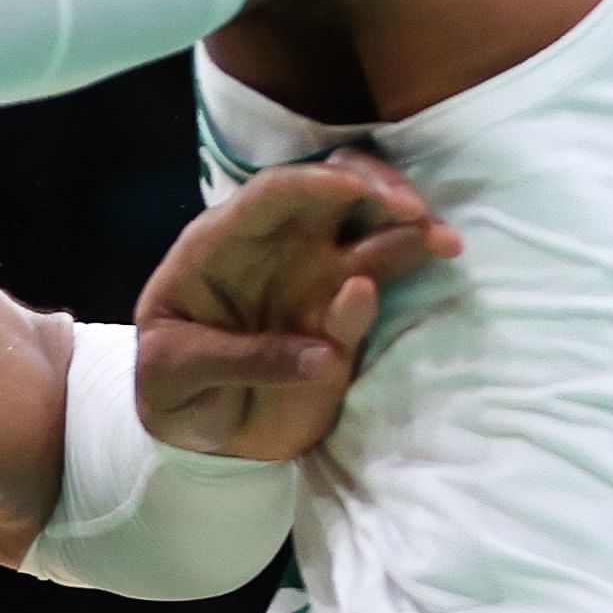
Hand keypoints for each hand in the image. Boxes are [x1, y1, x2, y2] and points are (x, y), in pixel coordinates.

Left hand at [135, 148, 460, 459]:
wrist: (192, 432)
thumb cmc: (168, 382)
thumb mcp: (171, 372)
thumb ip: (238, 358)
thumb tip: (325, 356)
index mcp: (222, 239)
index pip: (273, 190)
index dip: (315, 181)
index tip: (354, 189)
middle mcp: (278, 247)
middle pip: (336, 188)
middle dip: (379, 184)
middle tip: (413, 209)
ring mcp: (316, 280)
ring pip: (373, 233)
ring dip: (413, 230)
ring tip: (444, 243)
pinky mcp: (342, 324)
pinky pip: (372, 296)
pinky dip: (394, 284)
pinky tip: (400, 281)